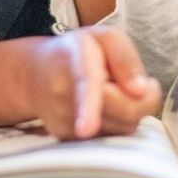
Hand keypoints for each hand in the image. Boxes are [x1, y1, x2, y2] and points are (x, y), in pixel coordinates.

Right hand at [22, 26, 162, 138]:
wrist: (35, 75)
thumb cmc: (77, 52)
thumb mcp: (105, 38)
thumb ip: (126, 58)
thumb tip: (140, 91)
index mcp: (74, 58)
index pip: (85, 84)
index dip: (88, 106)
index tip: (86, 129)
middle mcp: (63, 93)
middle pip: (124, 111)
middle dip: (143, 99)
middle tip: (139, 82)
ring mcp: (62, 120)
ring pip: (122, 128)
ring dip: (128, 112)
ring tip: (112, 91)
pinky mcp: (68, 139)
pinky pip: (111, 138)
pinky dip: (115, 124)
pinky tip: (101, 108)